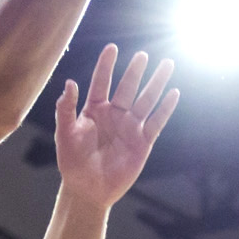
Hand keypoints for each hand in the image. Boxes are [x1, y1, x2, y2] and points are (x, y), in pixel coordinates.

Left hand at [50, 45, 179, 209]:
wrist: (88, 190)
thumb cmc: (72, 162)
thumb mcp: (65, 134)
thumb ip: (66, 109)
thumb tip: (69, 82)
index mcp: (94, 110)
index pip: (101, 82)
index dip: (106, 66)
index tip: (111, 47)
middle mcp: (114, 115)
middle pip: (128, 87)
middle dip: (135, 71)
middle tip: (143, 55)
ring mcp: (130, 127)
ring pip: (146, 100)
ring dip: (156, 83)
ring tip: (167, 64)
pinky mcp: (143, 142)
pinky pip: (156, 122)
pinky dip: (165, 109)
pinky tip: (173, 93)